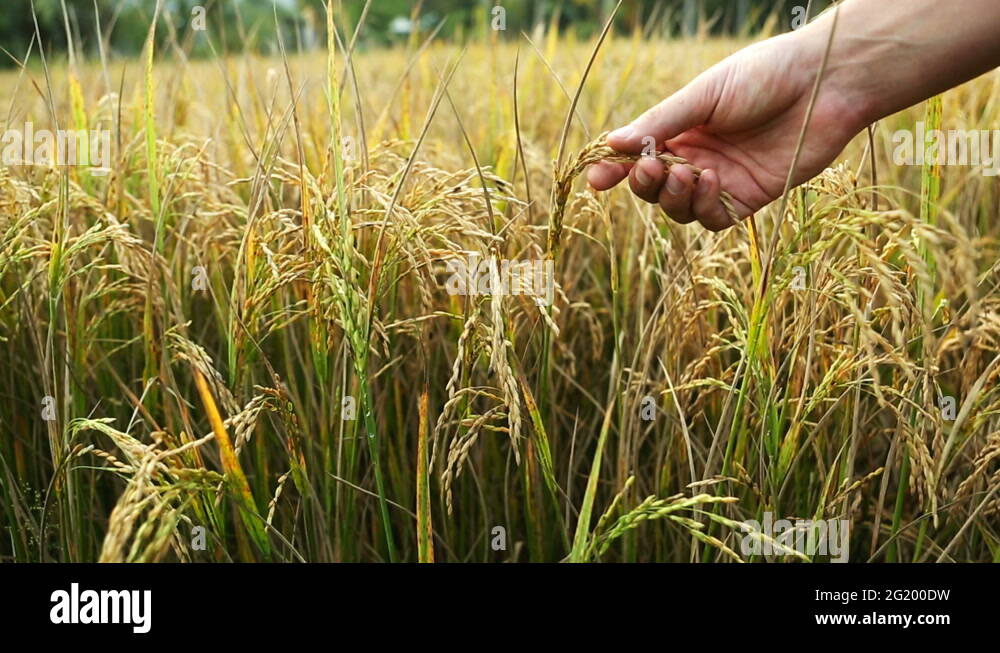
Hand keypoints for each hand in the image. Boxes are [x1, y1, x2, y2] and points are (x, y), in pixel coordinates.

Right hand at [587, 29, 870, 230]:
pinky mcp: (749, 198)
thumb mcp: (704, 95)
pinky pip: (713, 219)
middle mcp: (697, 156)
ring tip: (687, 174)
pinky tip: (713, 182)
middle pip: (654, 188)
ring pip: (679, 209)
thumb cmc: (765, 75)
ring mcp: (721, 180)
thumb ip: (660, 122)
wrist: (826, 83)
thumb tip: (611, 143)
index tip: (598, 179)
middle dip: (645, 183)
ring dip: (674, 197)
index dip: (615, 170)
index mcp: (681, 128)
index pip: (637, 156)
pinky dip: (704, 208)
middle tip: (652, 168)